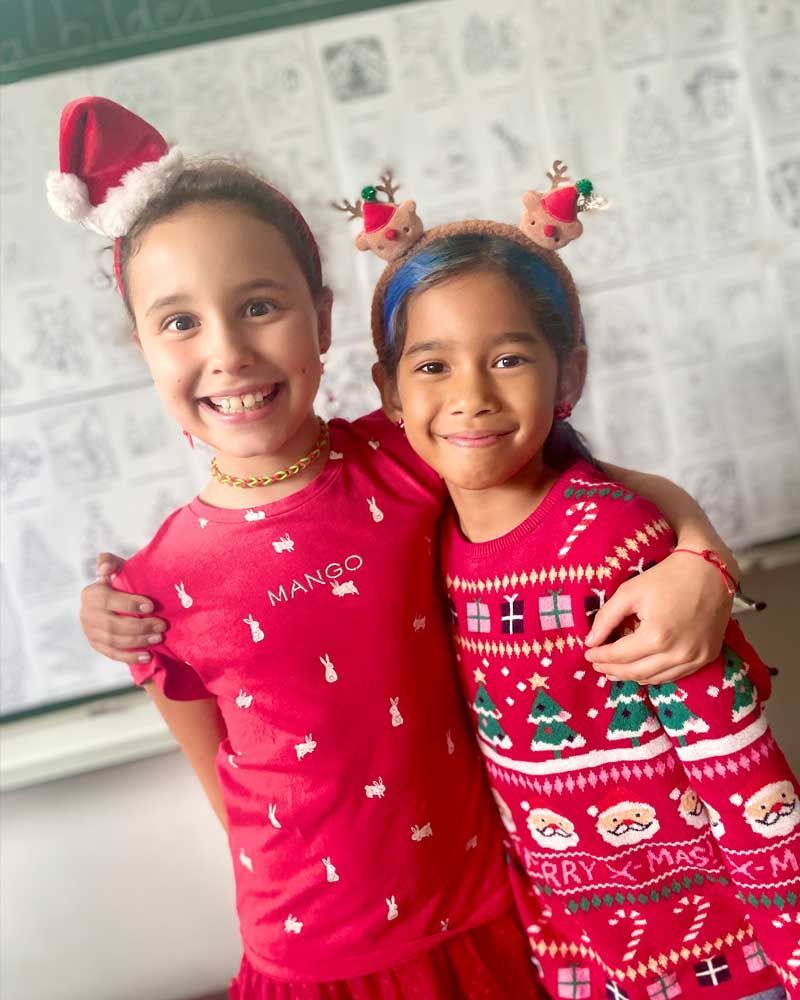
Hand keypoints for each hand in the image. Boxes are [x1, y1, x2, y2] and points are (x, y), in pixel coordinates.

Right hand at [80, 552, 165, 663]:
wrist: (112, 598)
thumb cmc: (119, 581)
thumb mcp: (116, 568)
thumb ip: (109, 561)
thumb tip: (104, 568)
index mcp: (91, 594)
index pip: (109, 600)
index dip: (130, 604)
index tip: (151, 606)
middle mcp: (87, 614)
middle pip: (113, 625)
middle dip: (140, 626)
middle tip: (161, 625)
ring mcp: (90, 632)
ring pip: (114, 641)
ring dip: (138, 641)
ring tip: (158, 637)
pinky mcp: (97, 645)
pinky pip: (113, 654)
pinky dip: (130, 657)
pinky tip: (147, 655)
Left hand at [583, 552, 733, 683]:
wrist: (710, 570)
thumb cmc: (666, 577)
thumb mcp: (629, 592)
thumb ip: (606, 618)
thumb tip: (590, 642)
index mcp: (656, 637)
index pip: (620, 655)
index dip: (600, 656)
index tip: (587, 653)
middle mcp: (678, 654)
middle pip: (636, 672)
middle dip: (612, 670)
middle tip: (597, 665)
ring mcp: (695, 658)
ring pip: (655, 678)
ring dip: (632, 677)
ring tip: (615, 671)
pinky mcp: (707, 657)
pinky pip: (676, 675)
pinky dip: (655, 675)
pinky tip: (642, 671)